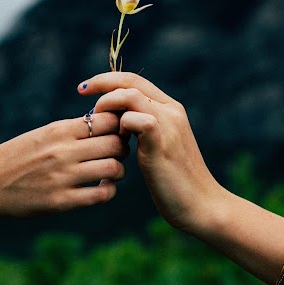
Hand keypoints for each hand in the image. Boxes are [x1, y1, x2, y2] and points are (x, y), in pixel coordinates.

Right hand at [0, 112, 127, 217]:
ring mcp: (63, 177)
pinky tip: (102, 187)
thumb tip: (103, 123)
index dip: (118, 125)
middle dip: (122, 147)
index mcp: (59, 130)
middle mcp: (64, 151)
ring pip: (113, 168)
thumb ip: (71, 130)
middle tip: (118, 151)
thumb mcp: (42, 134)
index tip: (116, 131)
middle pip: (115, 143)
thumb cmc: (16, 155)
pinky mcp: (61, 201)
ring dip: (118, 169)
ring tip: (111, 170)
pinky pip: (100, 195)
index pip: (107, 120)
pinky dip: (108, 190)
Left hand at [78, 72, 225, 233]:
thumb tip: (115, 120)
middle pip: (130, 81)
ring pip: (130, 95)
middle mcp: (171, 110)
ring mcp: (168, 123)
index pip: (135, 80)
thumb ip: (141, 129)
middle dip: (101, 82)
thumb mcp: (156, 146)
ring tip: (98, 122)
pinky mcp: (162, 141)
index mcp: (170, 108)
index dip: (108, 80)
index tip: (86, 88)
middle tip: (81, 91)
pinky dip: (119, 126)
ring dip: (107, 105)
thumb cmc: (174, 179)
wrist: (201, 204)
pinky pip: (134, 119)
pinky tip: (120, 142)